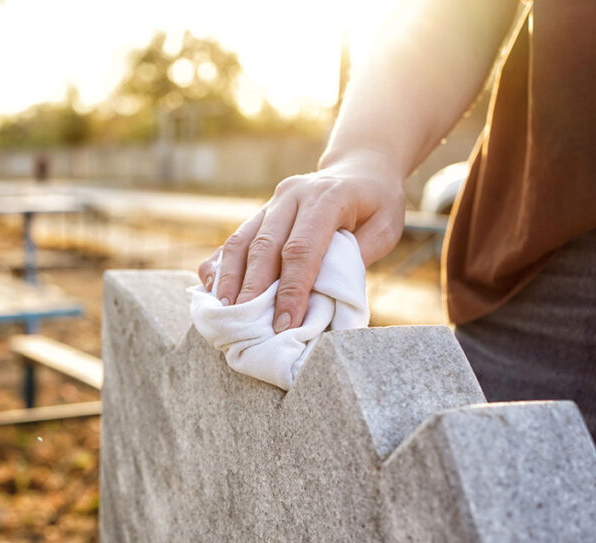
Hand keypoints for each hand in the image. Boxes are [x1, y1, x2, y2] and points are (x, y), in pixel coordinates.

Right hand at [198, 150, 405, 331]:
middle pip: (264, 246)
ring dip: (230, 278)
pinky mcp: (261, 211)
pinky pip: (236, 238)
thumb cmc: (376, 205)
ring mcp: (272, 201)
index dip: (290, 289)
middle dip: (254, 289)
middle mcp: (293, 195)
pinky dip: (221, 264)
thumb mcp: (383, 230)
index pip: (301, 249)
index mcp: (327, 197)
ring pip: (242, 240)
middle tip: (246, 323)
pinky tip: (212, 288)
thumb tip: (319, 300)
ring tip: (224, 310)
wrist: (361, 168)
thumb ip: (353, 260)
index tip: (285, 323)